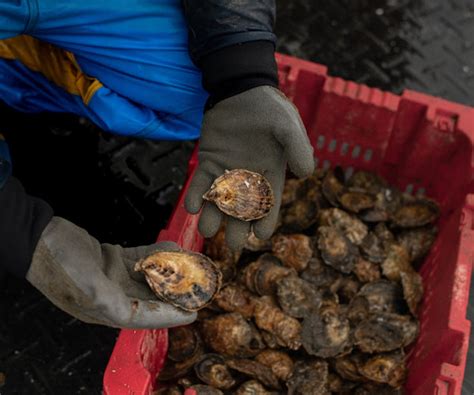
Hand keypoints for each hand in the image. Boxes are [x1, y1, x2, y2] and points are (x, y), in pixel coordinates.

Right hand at [26, 217, 195, 328]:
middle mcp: (112, 296)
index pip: (144, 317)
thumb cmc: (58, 262)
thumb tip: (131, 314)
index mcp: (105, 309)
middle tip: (198, 288)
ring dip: (169, 271)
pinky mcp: (112, 261)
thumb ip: (108, 300)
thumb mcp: (84, 284)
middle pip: (151, 298)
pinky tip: (171, 247)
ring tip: (190, 264)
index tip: (192, 313)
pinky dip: (155, 254)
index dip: (170, 316)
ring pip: (148, 277)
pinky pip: (140, 259)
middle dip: (175, 293)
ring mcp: (112, 278)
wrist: (39, 237)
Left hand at [185, 86, 313, 248]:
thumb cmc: (269, 108)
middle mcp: (248, 177)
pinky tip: (193, 206)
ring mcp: (226, 170)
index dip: (266, 220)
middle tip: (233, 245)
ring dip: (213, 216)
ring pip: (219, 200)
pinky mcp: (208, 161)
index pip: (269, 203)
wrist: (241, 89)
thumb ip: (297, 148)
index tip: (261, 236)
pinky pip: (201, 182)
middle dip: (238, 227)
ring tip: (207, 230)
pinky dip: (196, 194)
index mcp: (270, 173)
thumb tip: (307, 174)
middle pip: (243, 209)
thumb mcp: (288, 125)